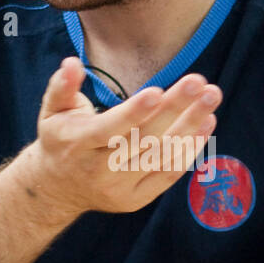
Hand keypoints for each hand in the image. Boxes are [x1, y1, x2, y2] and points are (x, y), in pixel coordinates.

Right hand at [22, 56, 221, 221]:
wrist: (58, 189)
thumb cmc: (60, 138)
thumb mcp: (52, 110)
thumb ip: (62, 86)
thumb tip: (71, 63)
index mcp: (77, 143)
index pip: (108, 129)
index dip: (133, 113)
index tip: (158, 91)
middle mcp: (98, 170)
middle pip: (143, 140)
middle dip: (174, 110)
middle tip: (200, 84)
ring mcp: (119, 188)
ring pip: (160, 157)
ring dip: (190, 128)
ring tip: (211, 99)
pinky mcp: (136, 199)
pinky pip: (167, 175)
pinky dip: (189, 151)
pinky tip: (206, 125)